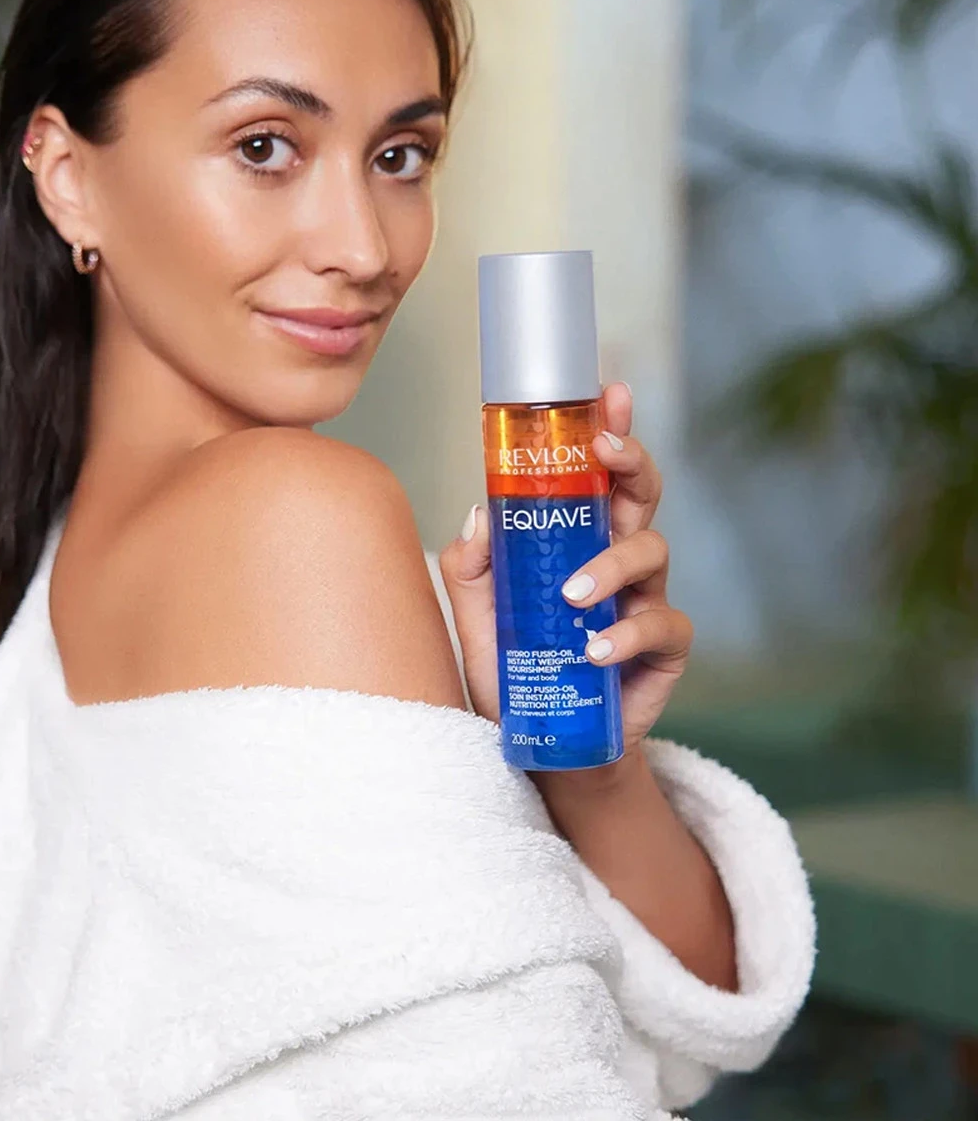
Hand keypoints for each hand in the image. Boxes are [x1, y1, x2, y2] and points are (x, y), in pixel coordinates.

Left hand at [437, 381, 692, 758]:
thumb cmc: (514, 670)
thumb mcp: (478, 616)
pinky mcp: (664, 649)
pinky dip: (627, 634)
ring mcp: (646, 600)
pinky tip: (596, 650)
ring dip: (610, 565)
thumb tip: (480, 513)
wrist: (543, 745)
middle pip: (642, 495)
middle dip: (632, 462)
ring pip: (652, 553)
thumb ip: (472, 567)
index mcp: (578, 538)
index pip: (598, 475)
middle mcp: (618, 558)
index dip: (610, 430)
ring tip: (572, 595)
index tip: (607, 392)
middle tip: (608, 452)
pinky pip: (661, 626)